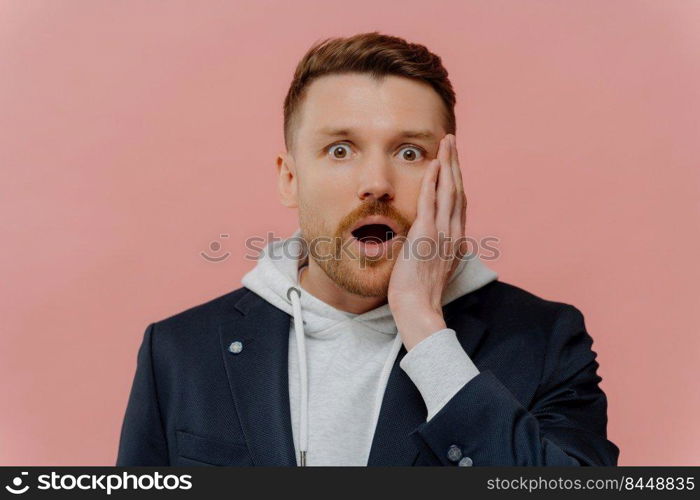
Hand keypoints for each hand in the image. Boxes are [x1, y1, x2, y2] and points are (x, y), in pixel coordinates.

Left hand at [387, 134, 467, 349]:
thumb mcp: (434, 267)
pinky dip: (433, 181)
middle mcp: (453, 232)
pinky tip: (433, 164)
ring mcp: (441, 232)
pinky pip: (430, 201)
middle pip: (457, 189)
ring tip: (446, 143)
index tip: (452, 162)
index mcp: (455, 239)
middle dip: (455, 163)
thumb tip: (430, 241)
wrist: (418, 308)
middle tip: (451, 141)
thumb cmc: (420, 292)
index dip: (456, 179)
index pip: (458, 202)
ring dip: (447, 163)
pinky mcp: (426, 234)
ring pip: (448, 190)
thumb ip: (435, 249)